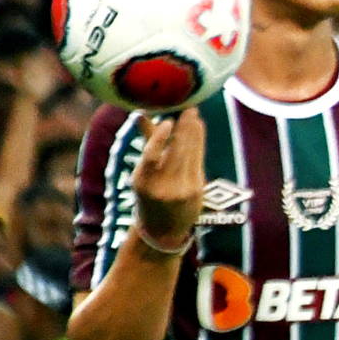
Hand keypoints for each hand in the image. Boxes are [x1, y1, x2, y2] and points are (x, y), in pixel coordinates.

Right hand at [131, 109, 205, 251]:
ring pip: (190, 156)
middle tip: (189, 108)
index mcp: (143, 182)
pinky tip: (198, 130)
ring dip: (194, 133)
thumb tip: (140, 113)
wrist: (162, 231)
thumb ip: (147, 142)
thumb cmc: (149, 195)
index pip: (151, 156)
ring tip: (194, 115)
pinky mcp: (197, 193)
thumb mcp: (143, 173)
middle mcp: (162, 187)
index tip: (168, 120)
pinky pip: (198, 162)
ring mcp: (182, 191)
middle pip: (176, 152)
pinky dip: (198, 145)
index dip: (161, 137)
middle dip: (184, 129)